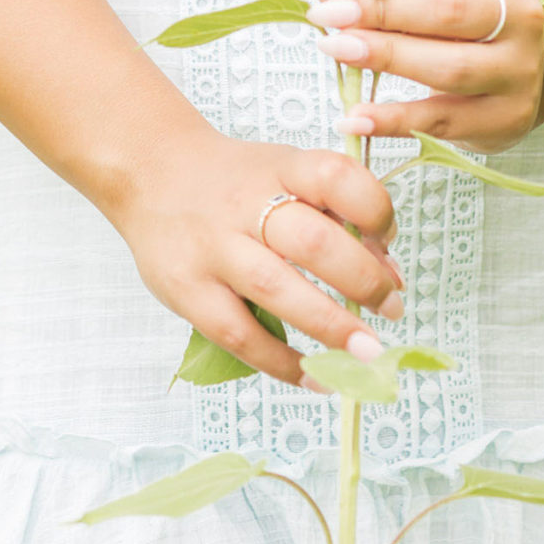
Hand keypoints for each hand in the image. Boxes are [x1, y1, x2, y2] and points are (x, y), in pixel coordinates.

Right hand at [111, 128, 403, 388]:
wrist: (150, 172)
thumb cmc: (235, 181)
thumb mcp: (283, 171)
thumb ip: (333, 214)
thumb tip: (388, 276)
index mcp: (279, 166)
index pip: (335, 177)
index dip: (374, 209)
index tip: (387, 239)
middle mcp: (245, 205)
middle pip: (311, 240)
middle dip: (363, 280)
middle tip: (393, 307)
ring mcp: (213, 249)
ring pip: (276, 290)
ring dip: (331, 327)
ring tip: (368, 352)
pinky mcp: (188, 291)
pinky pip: (240, 335)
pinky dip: (283, 363)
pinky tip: (318, 378)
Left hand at [303, 0, 543, 151]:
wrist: (522, 77)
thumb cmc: (463, 25)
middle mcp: (518, 15)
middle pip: (450, 9)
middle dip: (382, 9)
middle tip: (329, 13)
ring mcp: (517, 71)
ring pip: (450, 66)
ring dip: (386, 57)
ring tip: (335, 49)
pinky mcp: (505, 118)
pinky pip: (442, 121)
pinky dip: (394, 120)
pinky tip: (354, 116)